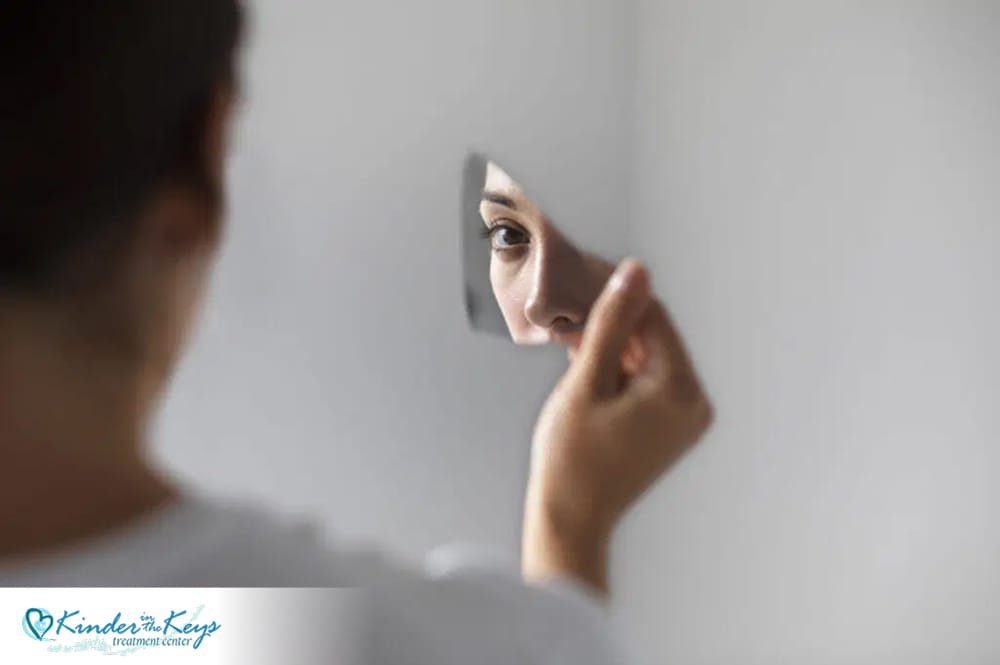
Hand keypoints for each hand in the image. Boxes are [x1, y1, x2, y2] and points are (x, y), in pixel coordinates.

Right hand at [522, 259, 713, 595]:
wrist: (571, 519)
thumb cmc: (571, 459)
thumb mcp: (586, 381)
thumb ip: (612, 323)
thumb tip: (636, 272)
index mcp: (681, 391)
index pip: (655, 318)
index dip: (618, 296)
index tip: (584, 282)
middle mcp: (695, 403)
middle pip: (656, 338)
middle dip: (614, 325)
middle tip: (571, 318)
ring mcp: (686, 419)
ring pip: (650, 359)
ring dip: (614, 347)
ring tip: (572, 346)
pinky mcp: (671, 429)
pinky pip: (650, 383)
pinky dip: (620, 371)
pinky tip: (587, 368)